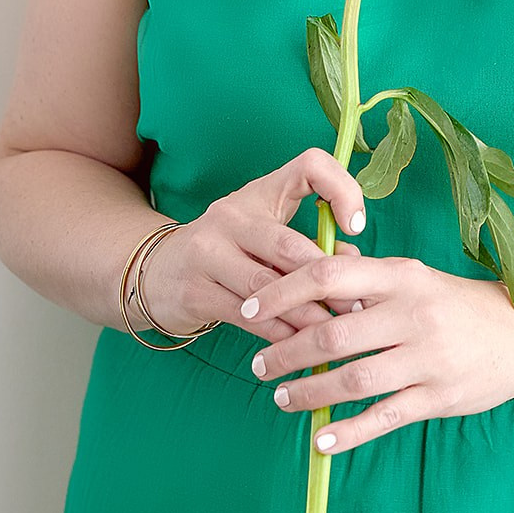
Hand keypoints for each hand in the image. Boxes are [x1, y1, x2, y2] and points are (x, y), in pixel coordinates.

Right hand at [137, 148, 366, 341]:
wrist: (157, 273)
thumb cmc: (229, 251)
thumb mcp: (267, 235)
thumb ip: (312, 244)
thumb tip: (355, 262)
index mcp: (260, 192)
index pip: (308, 165)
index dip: (340, 189)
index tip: (354, 226)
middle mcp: (231, 215)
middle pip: (289, 244)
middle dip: (328, 280)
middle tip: (357, 304)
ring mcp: (208, 252)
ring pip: (268, 287)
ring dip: (306, 314)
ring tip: (333, 331)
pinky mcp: (195, 290)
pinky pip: (248, 316)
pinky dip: (278, 333)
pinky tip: (298, 346)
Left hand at [241, 253, 513, 453]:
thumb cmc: (458, 303)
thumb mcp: (416, 278)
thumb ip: (366, 281)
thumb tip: (306, 281)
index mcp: (401, 276)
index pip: (328, 275)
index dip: (282, 291)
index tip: (251, 308)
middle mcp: (413, 314)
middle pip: (332, 335)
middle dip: (285, 353)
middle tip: (258, 365)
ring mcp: (428, 358)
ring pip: (352, 381)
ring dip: (308, 393)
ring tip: (281, 398)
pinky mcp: (441, 397)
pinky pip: (384, 418)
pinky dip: (347, 433)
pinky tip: (321, 440)